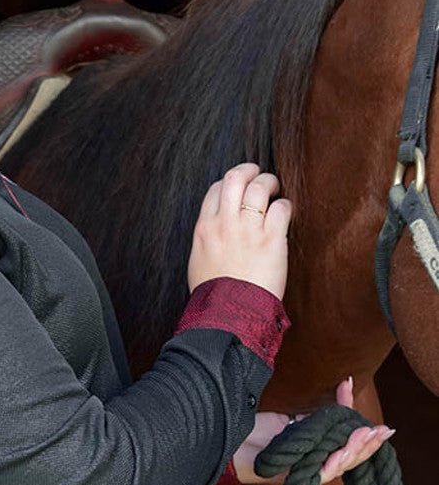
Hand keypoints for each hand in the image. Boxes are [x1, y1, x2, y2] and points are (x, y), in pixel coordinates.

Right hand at [188, 162, 291, 298]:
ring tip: (275, 189)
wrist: (227, 313)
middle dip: (249, 170)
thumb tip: (217, 230)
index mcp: (204, 228)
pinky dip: (285, 206)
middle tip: (258, 174)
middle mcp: (224, 223)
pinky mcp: (271, 240)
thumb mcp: (199, 260)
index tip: (238, 188)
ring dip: (269, 182)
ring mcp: (248, 230)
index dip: (229, 183)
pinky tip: (286, 212)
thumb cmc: (213, 293)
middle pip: (235, 178)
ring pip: (259, 187)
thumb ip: (208, 239)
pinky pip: (281, 208)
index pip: (215, 189)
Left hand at [230, 377, 394, 484]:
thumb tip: (347, 382)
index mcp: (322, 451)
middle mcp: (319, 463)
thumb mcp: (299, 415)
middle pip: (351, 458)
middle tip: (380, 431)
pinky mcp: (297, 478)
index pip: (351, 445)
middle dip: (368, 444)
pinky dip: (333, 463)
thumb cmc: (262, 432)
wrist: (233, 443)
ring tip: (365, 435)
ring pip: (340, 465)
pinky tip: (341, 452)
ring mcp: (308, 472)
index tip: (386, 428)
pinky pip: (319, 473)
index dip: (369, 438)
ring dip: (355, 450)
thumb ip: (326, 408)